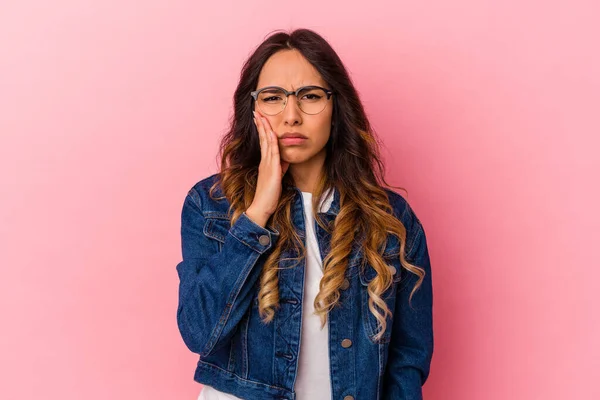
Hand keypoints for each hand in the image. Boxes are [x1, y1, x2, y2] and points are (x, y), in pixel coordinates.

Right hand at [245, 110, 289, 226]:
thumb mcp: (277, 178)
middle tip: (257, 111)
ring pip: (267, 143)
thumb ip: (280, 168)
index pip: (263, 142)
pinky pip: (273, 154)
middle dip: (261, 124)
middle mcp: (264, 161)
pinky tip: (272, 134)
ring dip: (264, 129)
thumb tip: (286, 160)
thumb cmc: (269, 195)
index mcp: (265, 162)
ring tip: (261, 117)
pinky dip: (272, 143)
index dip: (262, 130)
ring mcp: (267, 165)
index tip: (260, 118)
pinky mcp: (272, 171)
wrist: (262, 207)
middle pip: (263, 139)